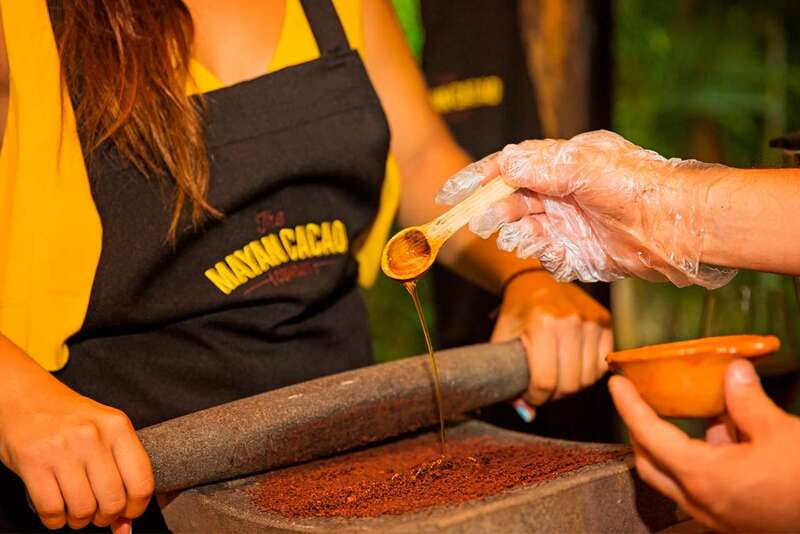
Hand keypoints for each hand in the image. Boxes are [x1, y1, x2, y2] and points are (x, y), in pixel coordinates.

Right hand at [0, 375, 153, 531]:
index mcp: (118, 426)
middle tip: (98, 514)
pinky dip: (55, 520)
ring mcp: (62, 448)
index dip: (136, 508)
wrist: (23, 397)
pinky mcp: (32, 462)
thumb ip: (119, 471)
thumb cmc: (68, 418)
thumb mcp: (102, 432)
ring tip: (76, 511)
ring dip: (79, 520)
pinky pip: (51, 510)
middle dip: (106, 517)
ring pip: (82, 509)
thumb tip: (125, 527)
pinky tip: (56, 510)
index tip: (128, 512)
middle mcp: (93, 436)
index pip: (142, 481)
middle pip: (113, 500)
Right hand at [437, 130, 735, 288]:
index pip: (509, 168)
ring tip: (519, 236)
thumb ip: (542, 168)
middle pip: (512, 201)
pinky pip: (547, 255)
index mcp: (562, 164)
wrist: (678, 225)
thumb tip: (505, 164)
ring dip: (516, 234)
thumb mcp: (586, 167)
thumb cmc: (640, 187)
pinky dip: (542, 254)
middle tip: (485, 222)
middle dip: (494, 211)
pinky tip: (551, 251)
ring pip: (525, 230)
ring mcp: (569, 223)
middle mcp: (562, 192)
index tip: (451, 194)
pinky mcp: (579, 252)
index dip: (478, 180)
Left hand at [492, 270, 612, 412]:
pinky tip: (573, 366)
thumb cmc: (516, 312)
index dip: (536, 397)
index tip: (530, 396)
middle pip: (570, 383)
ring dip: (571, 386)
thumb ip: (508, 378)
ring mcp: (592, 320)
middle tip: (543, 390)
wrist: (535, 279)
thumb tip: (526, 414)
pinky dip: (589, 372)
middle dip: (554, 395)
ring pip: (588, 378)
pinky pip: (603, 364)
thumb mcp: (502, 340)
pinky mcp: (605, 321)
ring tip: (556, 377)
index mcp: (543, 324)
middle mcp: (571, 322)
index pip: (546, 380)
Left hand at [609, 359, 799, 531]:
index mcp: (702, 477)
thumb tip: (732, 371)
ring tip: (687, 412)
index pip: (649, 436)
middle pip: (650, 462)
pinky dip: (701, 461)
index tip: (616, 384)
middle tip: (639, 400)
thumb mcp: (780, 431)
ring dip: (673, 446)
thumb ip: (747, 400)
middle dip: (640, 430)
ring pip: (675, 477)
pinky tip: (726, 438)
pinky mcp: (735, 521)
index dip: (629, 406)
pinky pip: (702, 487)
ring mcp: (716, 516)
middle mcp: (700, 501)